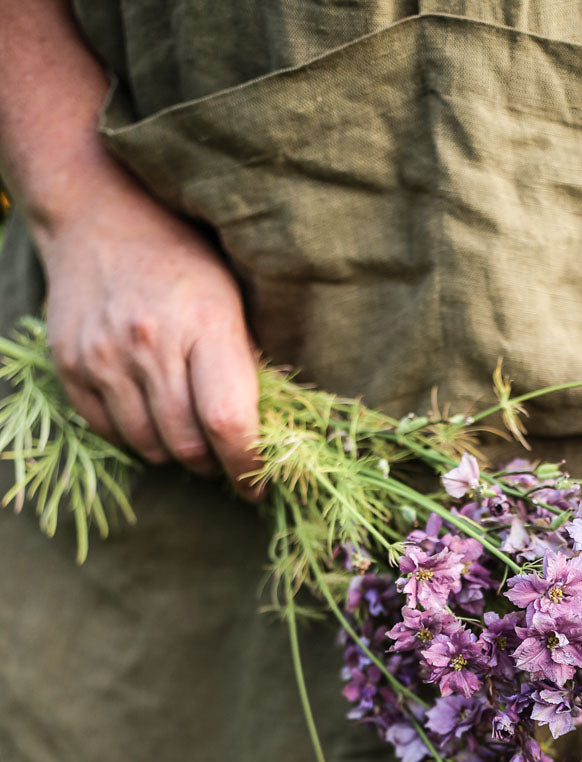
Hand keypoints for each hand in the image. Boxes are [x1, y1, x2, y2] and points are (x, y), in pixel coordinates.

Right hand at [39, 187, 263, 500]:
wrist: (98, 211)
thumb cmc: (184, 258)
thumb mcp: (233, 299)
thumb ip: (246, 366)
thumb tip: (266, 439)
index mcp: (205, 323)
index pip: (229, 422)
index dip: (248, 466)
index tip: (259, 485)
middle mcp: (149, 343)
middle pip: (188, 445)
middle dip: (213, 464)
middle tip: (224, 457)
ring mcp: (103, 356)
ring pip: (149, 447)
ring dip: (175, 454)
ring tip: (188, 434)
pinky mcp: (70, 365)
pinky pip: (109, 432)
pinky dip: (135, 438)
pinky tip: (150, 415)